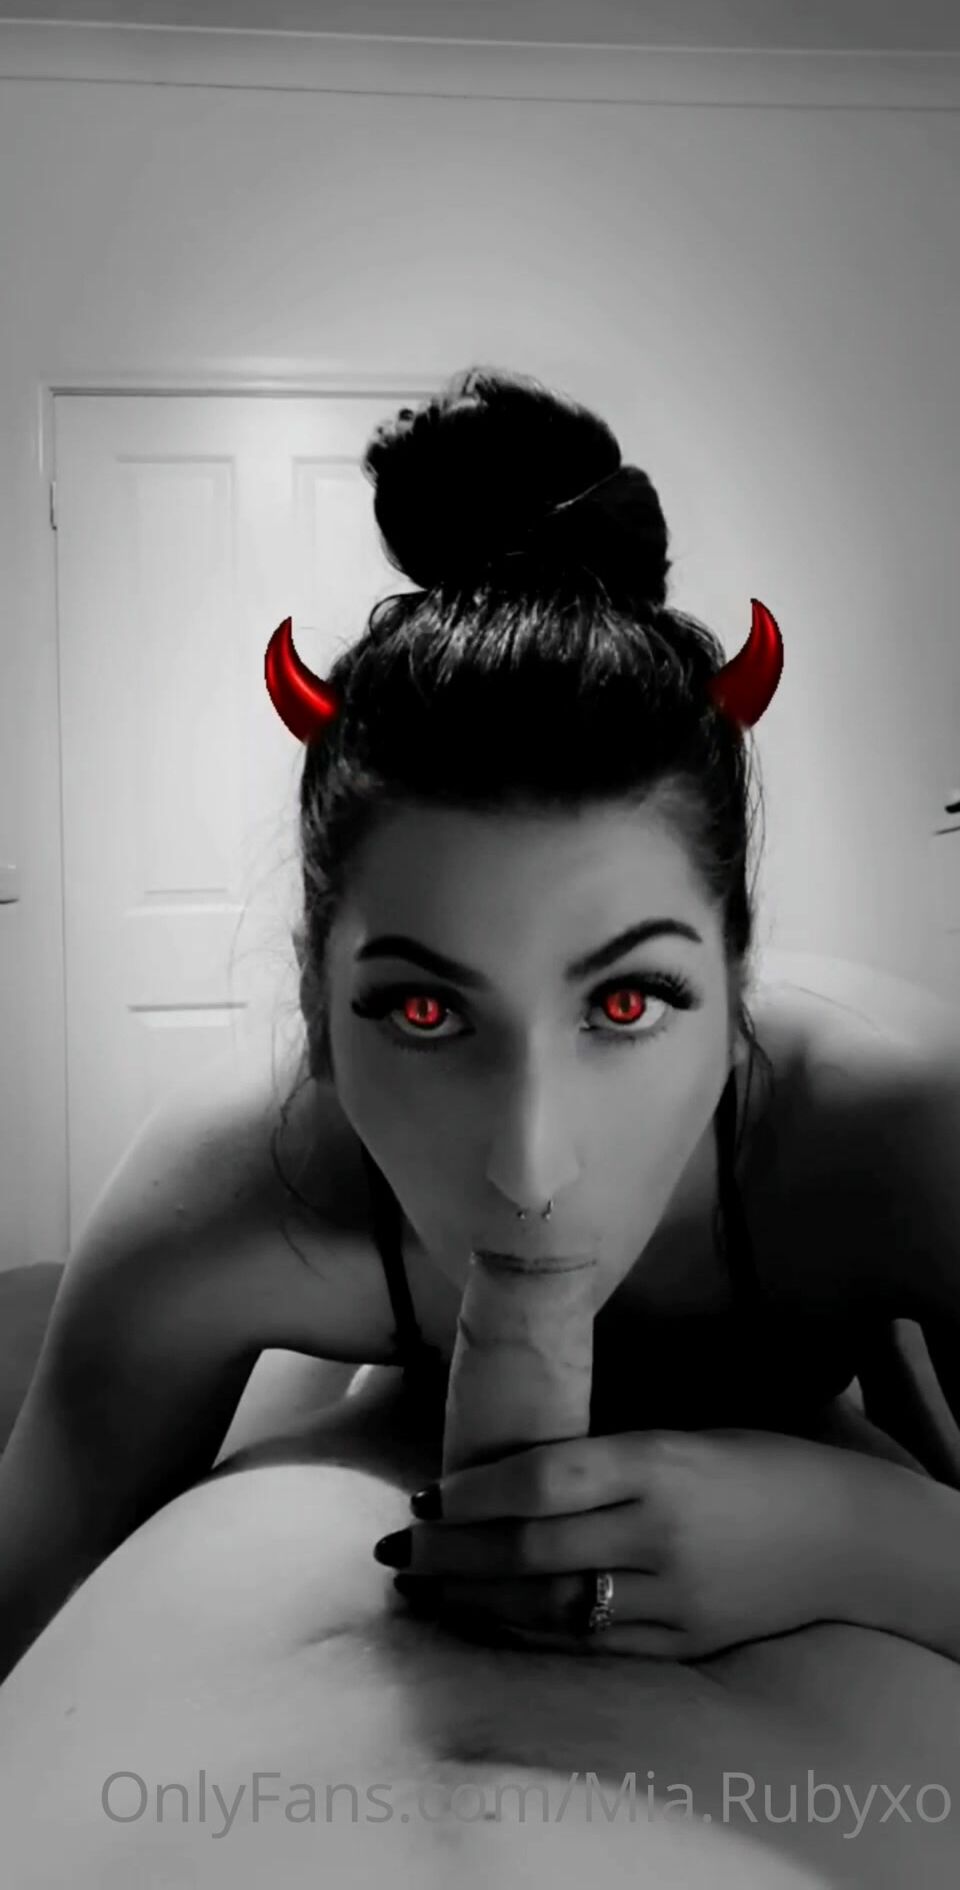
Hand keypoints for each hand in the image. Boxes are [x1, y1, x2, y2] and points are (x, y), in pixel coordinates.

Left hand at [382, 1427, 861, 1658]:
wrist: (843, 1532)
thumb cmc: (751, 1464)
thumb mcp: (677, 1436)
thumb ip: (600, 1459)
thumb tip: (502, 1470)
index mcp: (655, 1463)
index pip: (541, 1481)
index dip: (472, 1494)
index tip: (423, 1499)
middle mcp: (657, 1531)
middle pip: (531, 1548)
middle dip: (452, 1555)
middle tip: (396, 1553)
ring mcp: (671, 1594)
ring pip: (551, 1605)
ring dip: (476, 1601)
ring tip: (423, 1591)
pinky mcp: (683, 1642)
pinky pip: (592, 1645)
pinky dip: (531, 1634)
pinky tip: (489, 1624)